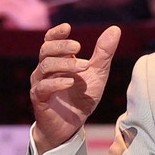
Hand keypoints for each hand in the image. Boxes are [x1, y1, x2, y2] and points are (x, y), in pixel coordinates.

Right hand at [30, 23, 120, 152]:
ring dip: (65, 64)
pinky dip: (57, 82)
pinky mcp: (39, 99)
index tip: (68, 27)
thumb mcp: (97, 74)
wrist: (70, 126)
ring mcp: (40, 83)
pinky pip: (43, 87)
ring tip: (84, 66)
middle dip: (62, 46)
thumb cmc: (80, 99)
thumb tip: (115, 29)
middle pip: (46, 50)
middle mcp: (45, 70)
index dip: (57, 33)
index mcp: (58, 61)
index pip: (50, 41)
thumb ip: (104, 53)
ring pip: (45, 66)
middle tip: (79, 46)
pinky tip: (70, 82)